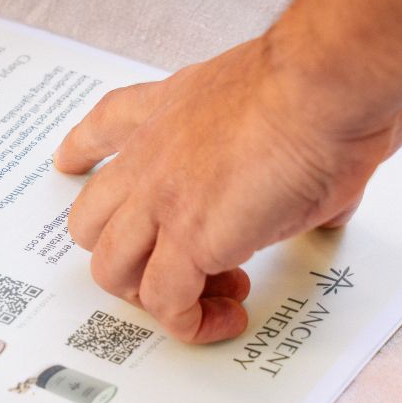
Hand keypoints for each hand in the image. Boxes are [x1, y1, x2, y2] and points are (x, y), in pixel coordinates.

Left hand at [53, 34, 401, 343]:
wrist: (324, 82)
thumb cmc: (321, 80)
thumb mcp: (286, 102)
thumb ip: (294, 151)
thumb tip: (331, 195)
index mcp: (174, 107)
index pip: (108, 125)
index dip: (83, 151)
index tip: (71, 162)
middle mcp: (153, 153)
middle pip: (90, 218)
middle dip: (125, 254)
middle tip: (178, 268)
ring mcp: (162, 199)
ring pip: (112, 268)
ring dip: (152, 295)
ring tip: (209, 298)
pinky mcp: (189, 240)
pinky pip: (165, 302)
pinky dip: (191, 322)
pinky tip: (224, 317)